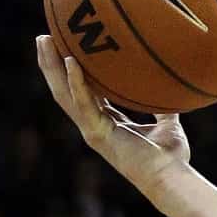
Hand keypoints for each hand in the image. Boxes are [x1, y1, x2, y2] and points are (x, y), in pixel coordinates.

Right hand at [34, 35, 191, 191]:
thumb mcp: (168, 125)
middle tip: (44, 37)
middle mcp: (94, 125)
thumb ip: (164, 108)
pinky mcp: (97, 135)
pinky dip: (77, 82)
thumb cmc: (170, 158)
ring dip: (53, 67)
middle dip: (52, 64)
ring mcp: (92, 131)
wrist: (170, 178)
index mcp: (106, 123)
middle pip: (64, 90)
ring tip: (45, 40)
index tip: (65, 48)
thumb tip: (173, 89)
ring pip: (64, 94)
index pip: (82, 92)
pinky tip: (72, 61)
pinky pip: (84, 104)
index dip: (71, 72)